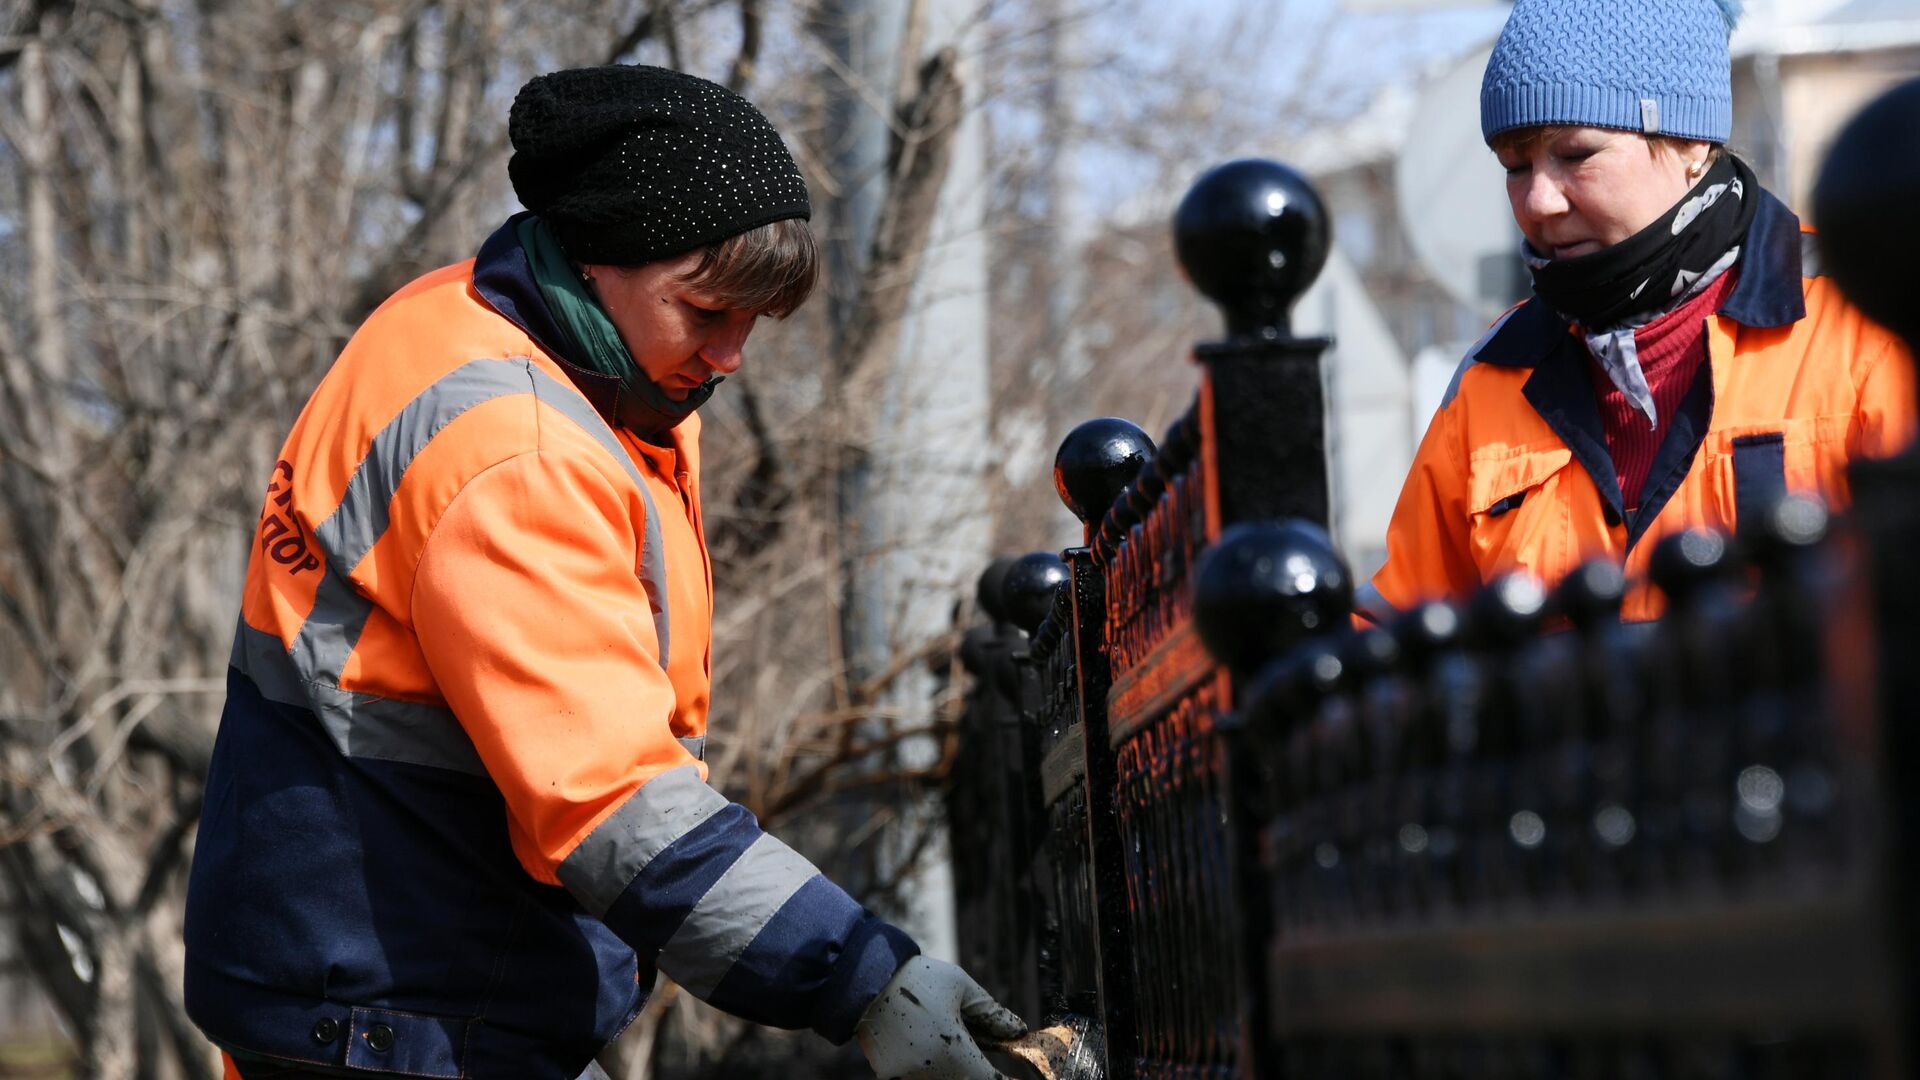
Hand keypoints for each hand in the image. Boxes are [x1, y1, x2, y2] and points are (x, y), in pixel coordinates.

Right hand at [855, 956, 1026, 1079]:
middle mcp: (929, 1071)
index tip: (1014, 1077)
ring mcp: (906, 1076)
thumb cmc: (916, 978)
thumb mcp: (961, 986)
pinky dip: (931, 1066)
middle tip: (982, 1053)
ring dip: (955, 1067)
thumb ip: (991, 1012)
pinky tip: (927, 1040)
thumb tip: (1017, 1030)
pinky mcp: (889, 1075)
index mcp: (951, 1049)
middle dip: (977, 1071)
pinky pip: (920, 1076)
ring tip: (948, 1033)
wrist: (862, 978)